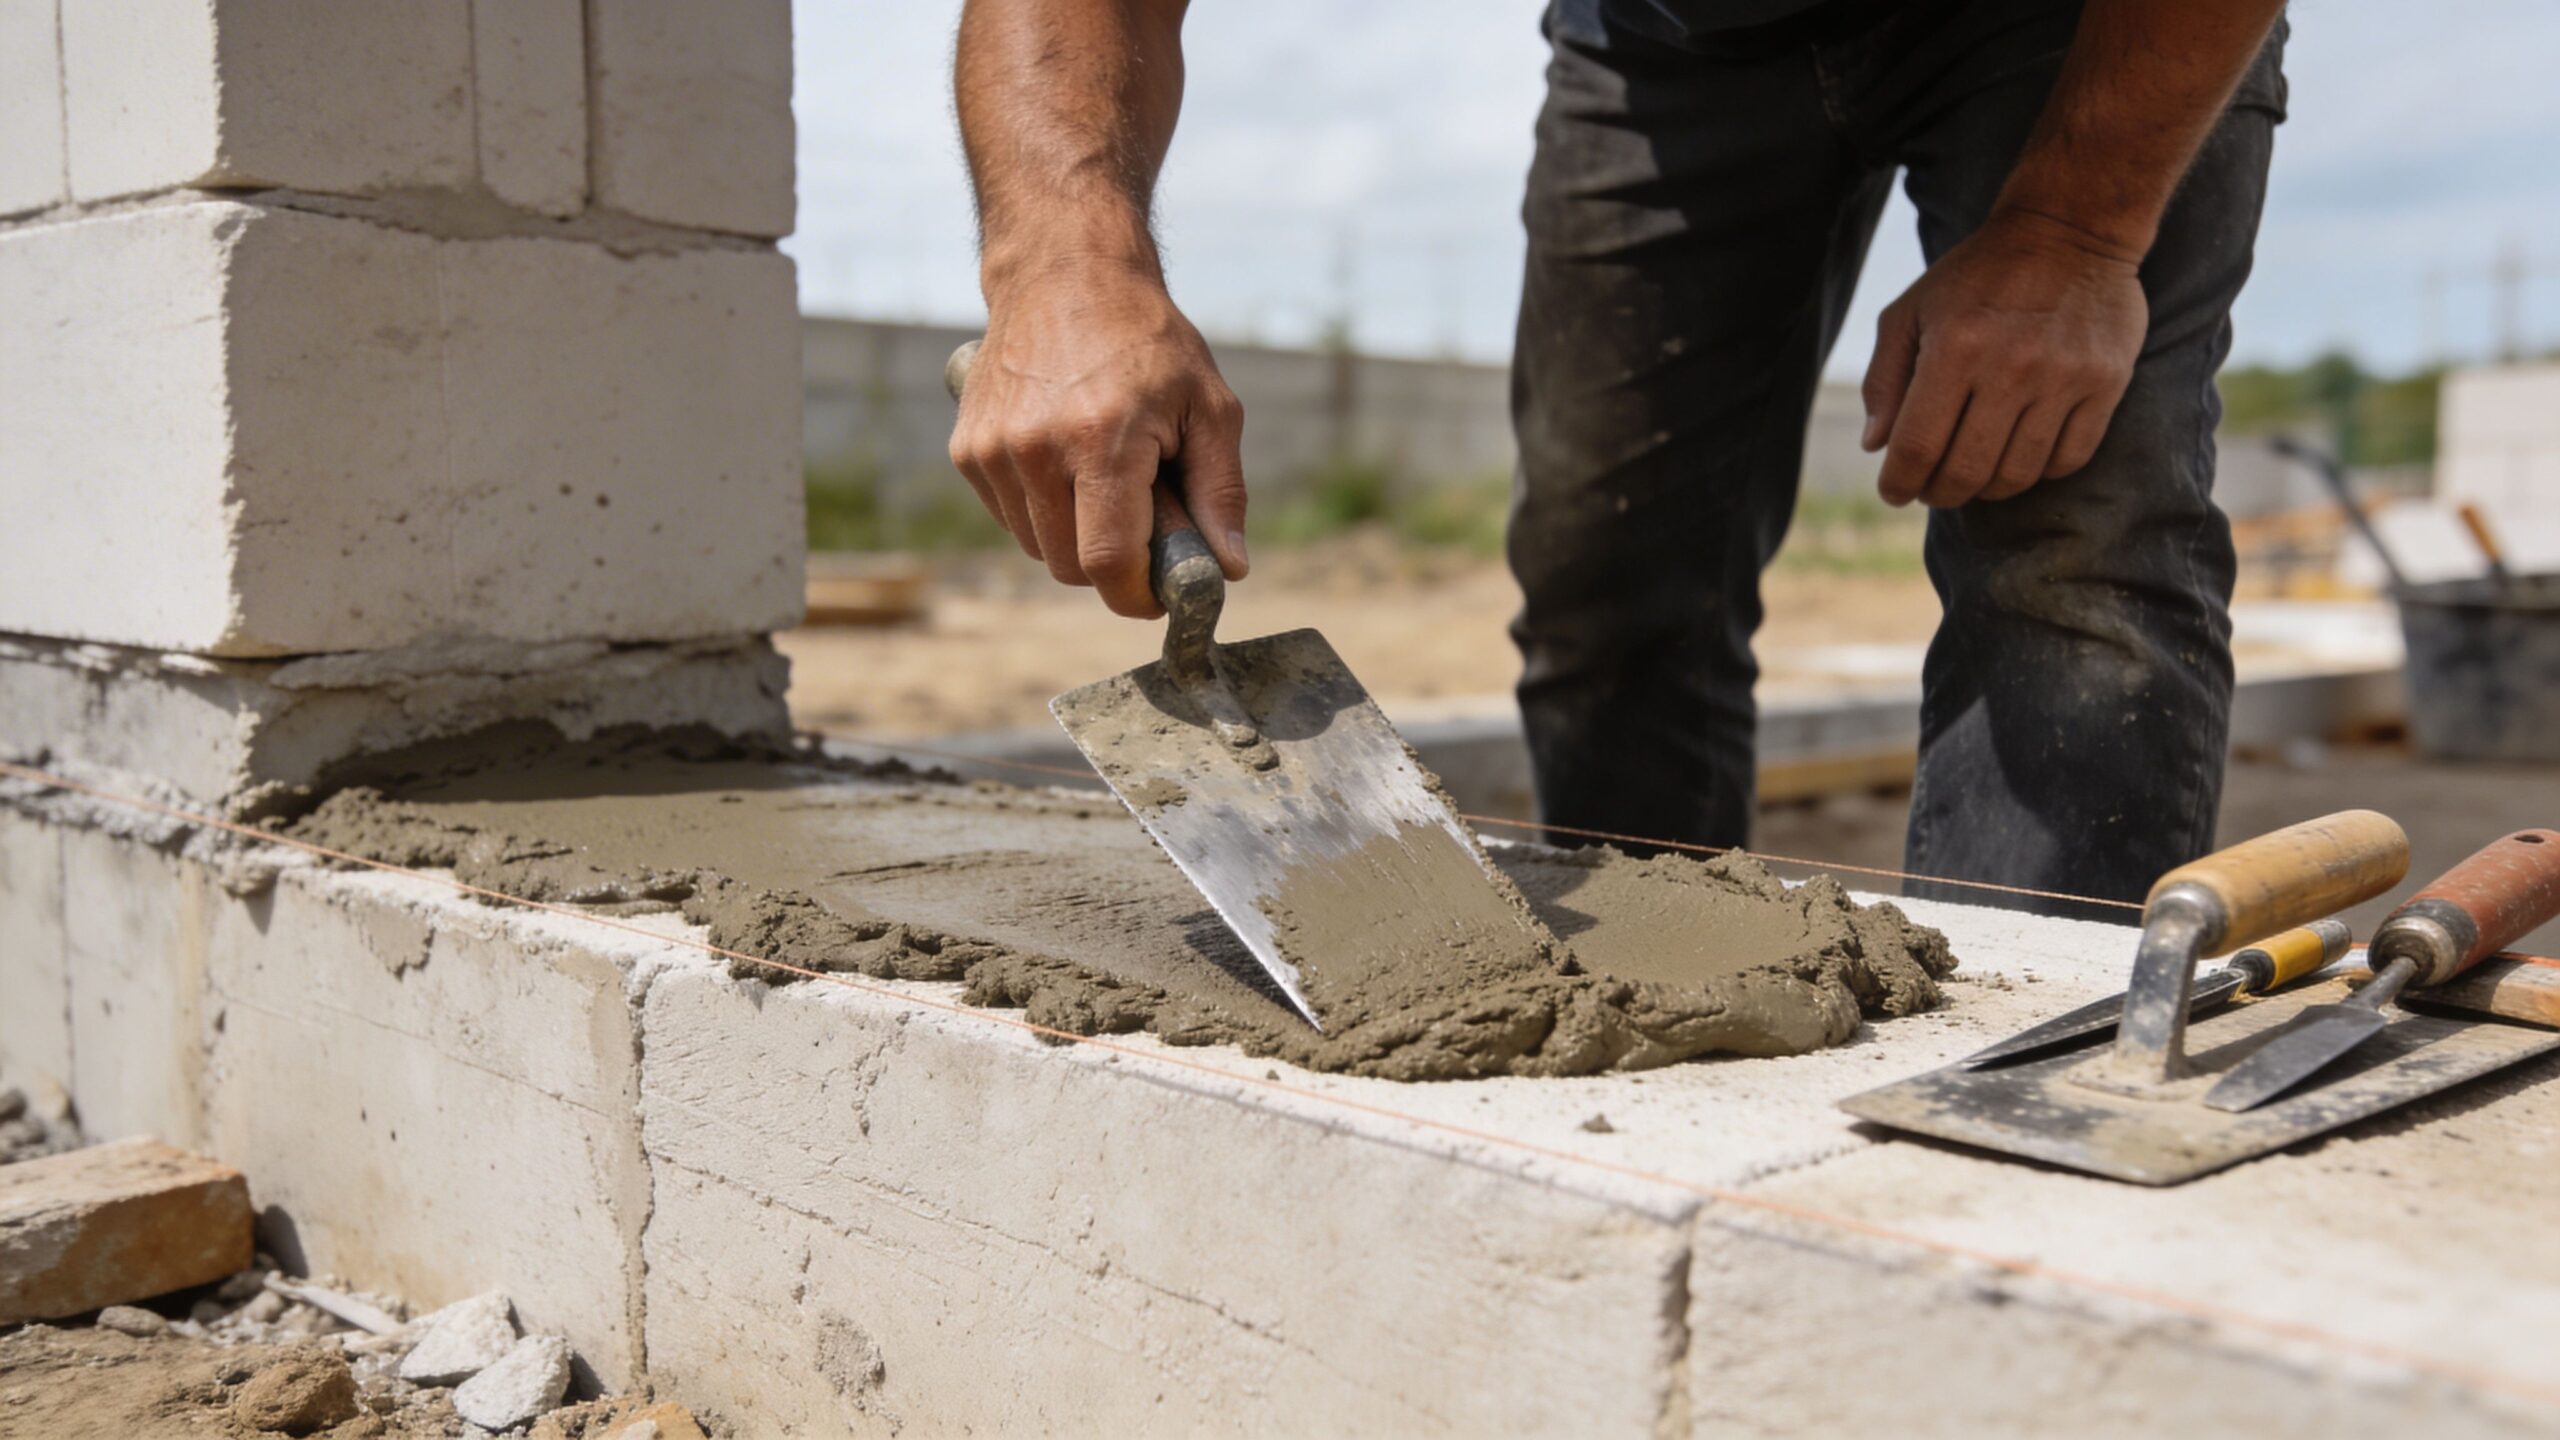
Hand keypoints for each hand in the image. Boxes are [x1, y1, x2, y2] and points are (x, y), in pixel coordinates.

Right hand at [949, 262, 1248, 617]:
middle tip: (1143, 517)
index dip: (1136, 594)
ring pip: (1037, 548)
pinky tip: (1064, 458)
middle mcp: (1034, 450)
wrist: (1063, 271)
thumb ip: (1220, 492)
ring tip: (1102, 474)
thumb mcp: (1208, 406)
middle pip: (1070, 567)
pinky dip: (1043, 509)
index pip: (1107, 563)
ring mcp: (992, 451)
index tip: (1158, 592)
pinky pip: (1011, 517)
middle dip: (1112, 561)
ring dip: (1075, 534)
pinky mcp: (967, 450)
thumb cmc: (1147, 340)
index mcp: (1100, 440)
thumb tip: (1229, 569)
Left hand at [1860, 210, 2147, 507]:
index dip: (1900, 482)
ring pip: (2018, 474)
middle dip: (1940, 493)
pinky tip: (2017, 457)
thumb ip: (1885, 378)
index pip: (1918, 447)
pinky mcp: (2106, 383)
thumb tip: (1876, 447)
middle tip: (1932, 488)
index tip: (1894, 491)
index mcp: (1955, 349)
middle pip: (1967, 471)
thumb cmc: (1977, 275)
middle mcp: (2011, 367)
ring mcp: (2064, 378)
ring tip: (1973, 474)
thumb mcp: (1912, 310)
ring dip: (1986, 488)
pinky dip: (2037, 473)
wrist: (2071, 230)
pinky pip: (2068, 459)